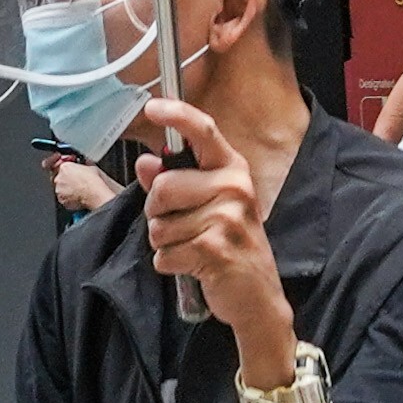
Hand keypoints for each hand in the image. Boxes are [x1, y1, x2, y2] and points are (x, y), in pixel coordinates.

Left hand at [43, 146, 123, 215]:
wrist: (98, 196)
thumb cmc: (96, 182)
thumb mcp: (92, 166)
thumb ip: (84, 163)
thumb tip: (86, 162)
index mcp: (64, 167)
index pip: (56, 163)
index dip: (62, 163)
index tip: (67, 164)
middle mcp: (59, 179)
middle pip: (57, 175)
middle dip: (65, 176)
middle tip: (76, 177)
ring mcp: (59, 191)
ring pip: (60, 187)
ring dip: (66, 187)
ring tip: (79, 188)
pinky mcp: (62, 201)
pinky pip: (63, 197)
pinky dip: (68, 196)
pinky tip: (78, 195)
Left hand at [135, 98, 295, 355]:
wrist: (257, 296)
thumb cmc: (229, 246)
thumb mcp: (206, 207)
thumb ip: (173, 182)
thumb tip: (146, 162)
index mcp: (231, 170)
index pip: (203, 131)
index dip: (176, 115)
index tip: (153, 107)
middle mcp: (233, 187)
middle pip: (164, 186)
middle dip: (157, 212)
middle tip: (178, 225)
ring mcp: (227, 217)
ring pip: (159, 224)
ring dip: (164, 242)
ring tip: (190, 247)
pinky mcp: (215, 248)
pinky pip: (164, 253)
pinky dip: (170, 264)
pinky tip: (194, 266)